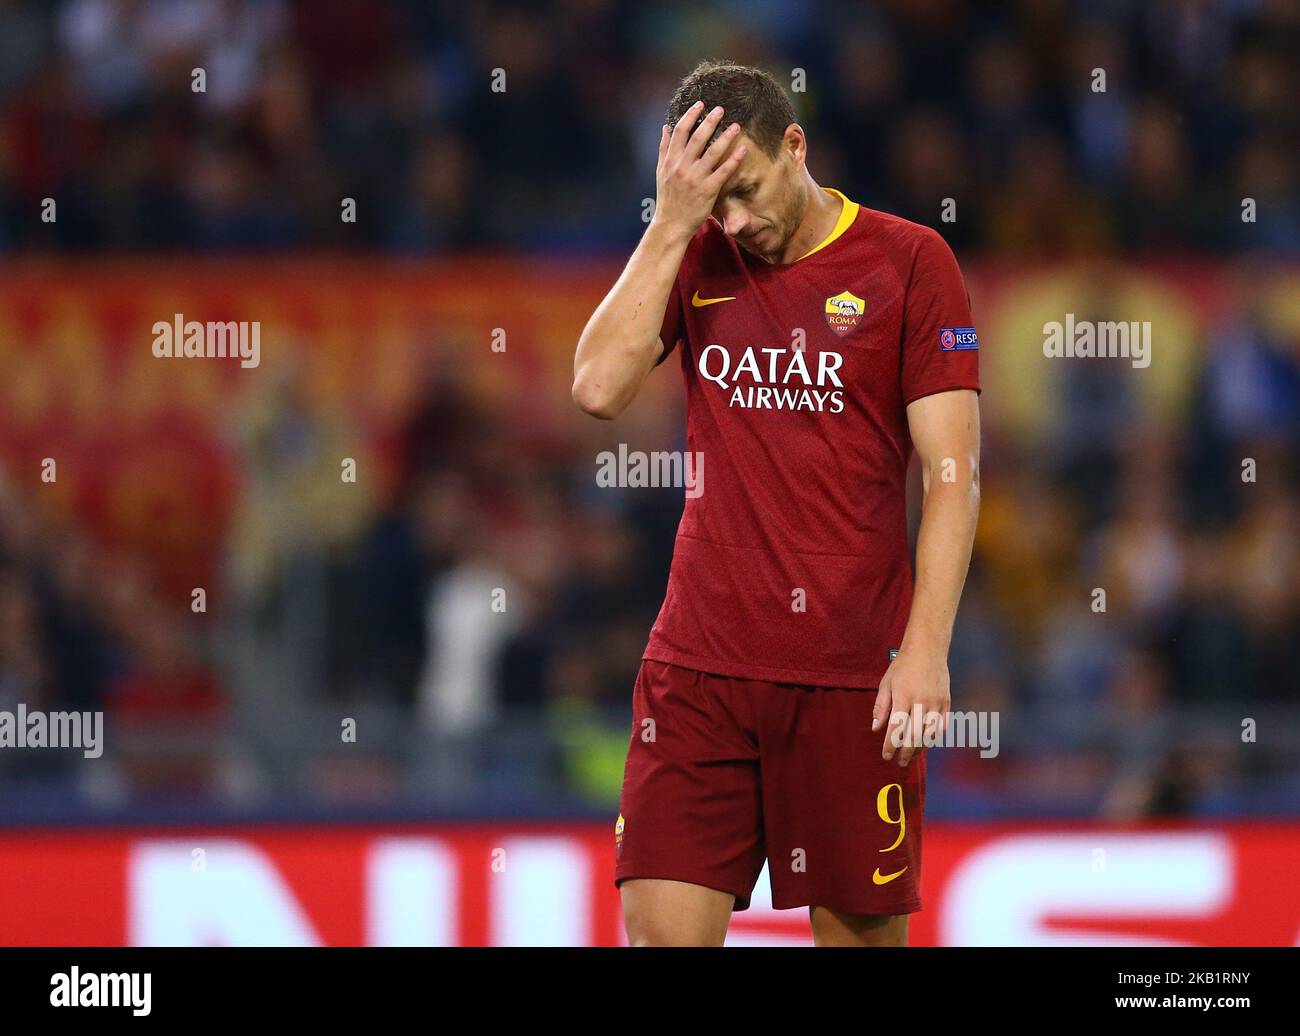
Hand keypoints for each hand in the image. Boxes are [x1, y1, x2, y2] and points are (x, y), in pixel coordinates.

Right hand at [652, 101, 746, 238]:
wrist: (670, 225)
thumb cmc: (667, 199)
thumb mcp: (660, 172)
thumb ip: (664, 149)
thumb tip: (665, 127)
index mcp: (670, 161)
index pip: (680, 132)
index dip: (690, 116)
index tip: (700, 105)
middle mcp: (682, 167)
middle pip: (697, 138)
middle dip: (710, 121)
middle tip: (721, 109)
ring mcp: (695, 179)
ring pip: (712, 152)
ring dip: (725, 137)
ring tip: (736, 126)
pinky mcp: (708, 191)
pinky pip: (723, 172)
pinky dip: (734, 159)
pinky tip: (743, 149)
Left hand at [873, 648, 950, 766]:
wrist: (928, 650)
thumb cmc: (903, 667)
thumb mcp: (886, 683)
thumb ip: (880, 707)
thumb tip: (876, 729)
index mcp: (903, 696)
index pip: (896, 728)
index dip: (890, 745)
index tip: (886, 756)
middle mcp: (921, 701)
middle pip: (914, 736)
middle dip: (905, 753)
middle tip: (899, 762)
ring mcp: (936, 703)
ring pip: (929, 734)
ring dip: (919, 749)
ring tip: (910, 756)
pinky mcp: (947, 703)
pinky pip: (942, 727)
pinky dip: (933, 738)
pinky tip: (925, 743)